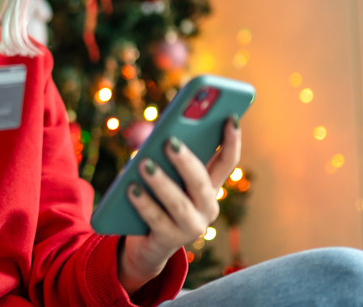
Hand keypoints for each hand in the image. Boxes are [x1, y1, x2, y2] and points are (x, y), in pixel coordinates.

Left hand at [118, 117, 241, 293]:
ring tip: (143, 164)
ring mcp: (190, 227)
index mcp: (209, 186)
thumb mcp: (167, 176)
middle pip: (200, 182)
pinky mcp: (169, 240)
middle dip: (186, 161)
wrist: (147, 243)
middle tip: (169, 142)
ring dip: (161, 182)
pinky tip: (130, 189)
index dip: (231, 141)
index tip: (230, 118)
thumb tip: (161, 137)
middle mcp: (207, 207)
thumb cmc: (158, 199)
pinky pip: (156, 219)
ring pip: (178, 203)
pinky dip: (143, 203)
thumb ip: (168, 157)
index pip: (227, 162)